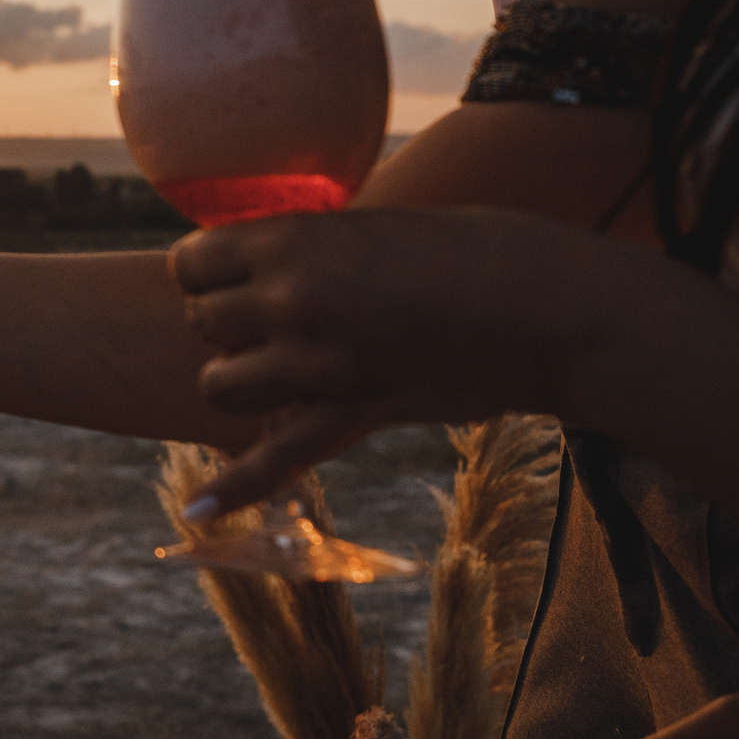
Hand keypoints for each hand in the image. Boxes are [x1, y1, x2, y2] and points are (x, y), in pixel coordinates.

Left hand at [167, 207, 617, 516]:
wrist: (548, 306)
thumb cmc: (476, 248)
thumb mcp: (375, 226)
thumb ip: (317, 248)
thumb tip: (280, 266)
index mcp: (292, 240)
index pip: (190, 262)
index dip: (205, 273)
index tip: (231, 278)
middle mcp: (291, 299)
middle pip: (200, 324)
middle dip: (224, 327)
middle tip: (267, 324)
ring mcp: (320, 363)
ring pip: (218, 386)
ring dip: (237, 384)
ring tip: (273, 374)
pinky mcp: (356, 413)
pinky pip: (277, 456)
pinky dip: (238, 486)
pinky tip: (198, 511)